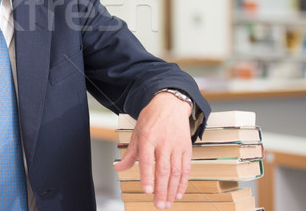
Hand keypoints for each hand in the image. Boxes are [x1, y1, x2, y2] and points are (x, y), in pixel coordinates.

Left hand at [114, 92, 192, 208]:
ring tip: (167, 203)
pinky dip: (183, 182)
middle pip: (163, 170)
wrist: (171, 104)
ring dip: (172, 190)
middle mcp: (163, 143)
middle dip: (161, 189)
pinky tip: (178, 193)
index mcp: (148, 138)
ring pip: (176, 171)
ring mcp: (176, 146)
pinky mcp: (186, 148)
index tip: (147, 191)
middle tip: (158, 205)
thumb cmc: (151, 118)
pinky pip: (186, 168)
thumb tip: (118, 168)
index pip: (148, 161)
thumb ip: (130, 153)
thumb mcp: (137, 132)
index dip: (148, 177)